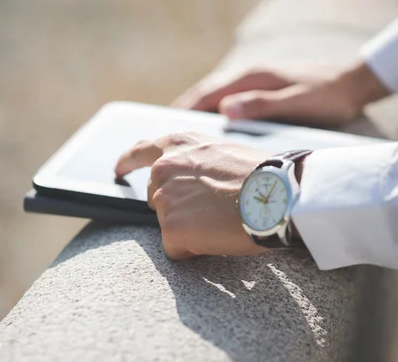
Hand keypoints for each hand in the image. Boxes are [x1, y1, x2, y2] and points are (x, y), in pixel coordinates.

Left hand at [114, 132, 271, 259]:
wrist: (279, 194)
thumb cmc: (262, 174)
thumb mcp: (222, 150)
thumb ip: (195, 159)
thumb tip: (186, 178)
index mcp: (177, 146)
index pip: (142, 151)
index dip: (128, 161)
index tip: (118, 169)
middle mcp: (164, 169)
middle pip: (156, 199)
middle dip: (177, 208)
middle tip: (211, 211)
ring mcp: (165, 199)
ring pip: (169, 225)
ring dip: (190, 229)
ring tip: (221, 221)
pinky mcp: (172, 228)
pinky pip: (176, 249)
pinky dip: (194, 250)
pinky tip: (217, 237)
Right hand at [172, 61, 389, 126]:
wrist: (354, 82)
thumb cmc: (328, 95)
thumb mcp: (296, 102)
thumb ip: (261, 105)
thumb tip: (225, 108)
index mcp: (252, 78)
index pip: (208, 93)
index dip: (185, 108)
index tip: (164, 125)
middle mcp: (249, 77)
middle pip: (207, 95)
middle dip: (184, 112)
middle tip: (164, 133)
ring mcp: (256, 82)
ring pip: (217, 99)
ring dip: (198, 114)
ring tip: (181, 135)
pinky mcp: (263, 91)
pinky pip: (230, 103)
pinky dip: (215, 115)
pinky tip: (213, 130)